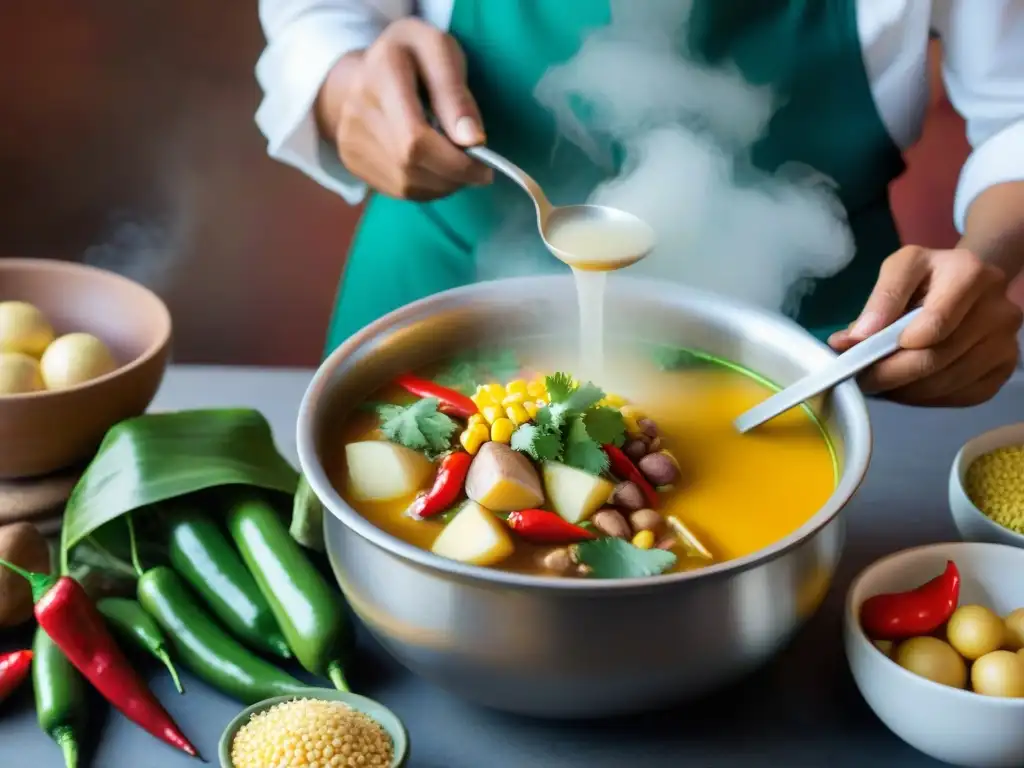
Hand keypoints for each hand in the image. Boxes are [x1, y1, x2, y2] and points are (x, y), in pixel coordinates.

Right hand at [316, 18, 491, 199]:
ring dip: (443, 185)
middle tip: (479, 171)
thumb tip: (473, 141)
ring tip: (459, 168)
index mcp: (382, 73)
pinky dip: (427, 188)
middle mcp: (357, 109)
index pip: (415, 136)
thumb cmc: (413, 56)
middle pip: (410, 164)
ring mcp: (349, 139)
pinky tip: (438, 172)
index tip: (484, 163)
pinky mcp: (351, 160)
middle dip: (454, 175)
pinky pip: (397, 190)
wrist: (367, 70)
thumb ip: (456, 94)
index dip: (453, 160)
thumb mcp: (441, 51)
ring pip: (405, 184)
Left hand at [828, 246, 1022, 405]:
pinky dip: (928, 398)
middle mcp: (998, 309)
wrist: (968, 284)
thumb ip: (877, 303)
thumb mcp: (899, 271)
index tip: (863, 355)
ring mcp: (1006, 341)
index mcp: (970, 274)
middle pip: (937, 357)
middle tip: (863, 381)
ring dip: (906, 390)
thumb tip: (848, 342)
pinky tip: (909, 388)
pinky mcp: (1005, 367)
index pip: (932, 324)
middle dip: (891, 374)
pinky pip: (963, 395)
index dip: (894, 347)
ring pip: (947, 381)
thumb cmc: (928, 276)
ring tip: (882, 383)